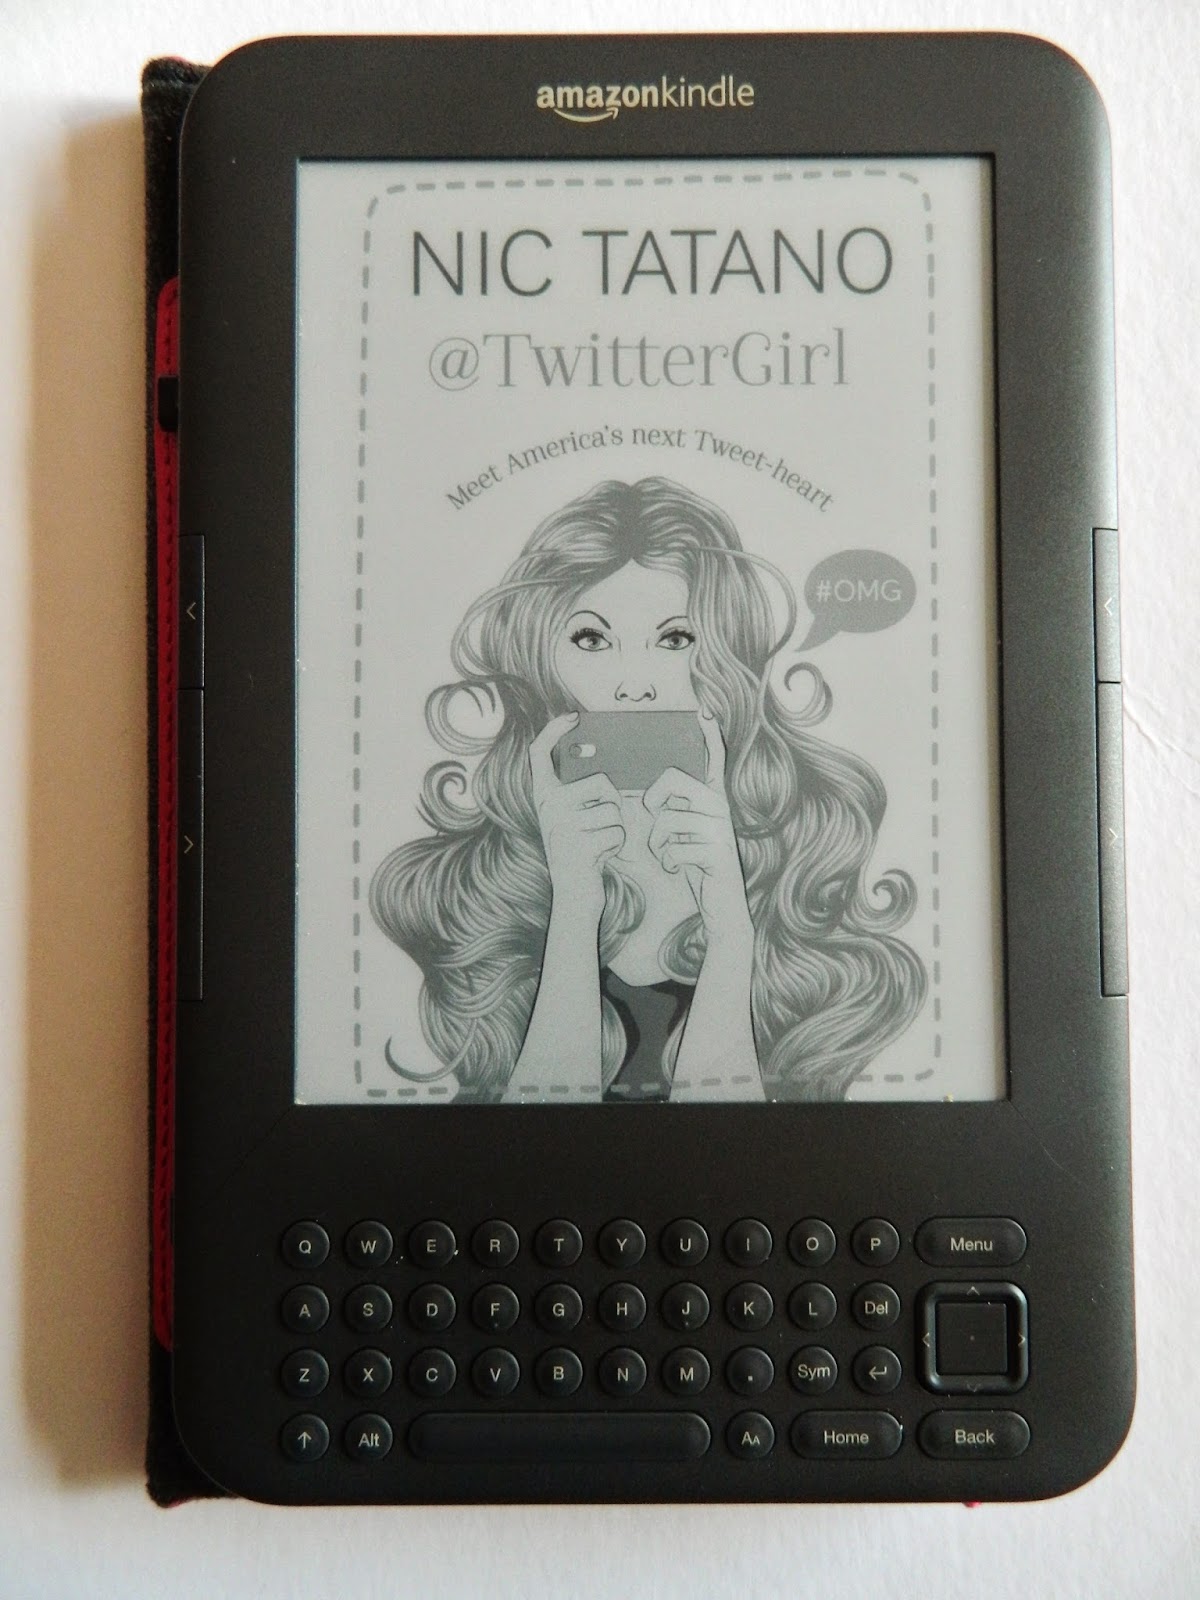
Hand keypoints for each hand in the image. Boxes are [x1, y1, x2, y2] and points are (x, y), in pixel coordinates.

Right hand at [529, 713, 624, 918]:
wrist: (575, 897)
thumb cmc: (583, 853)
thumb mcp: (574, 819)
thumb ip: (580, 794)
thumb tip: (606, 767)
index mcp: (543, 797)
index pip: (539, 753)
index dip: (554, 731)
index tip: (572, 717)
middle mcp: (547, 807)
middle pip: (600, 782)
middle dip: (614, 803)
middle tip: (602, 825)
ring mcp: (561, 826)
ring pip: (613, 810)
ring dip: (617, 828)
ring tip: (600, 843)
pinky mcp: (578, 845)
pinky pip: (617, 831)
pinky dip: (618, 846)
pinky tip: (602, 856)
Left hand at [643, 711, 752, 948]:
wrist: (720, 906)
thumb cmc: (694, 866)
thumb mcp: (680, 835)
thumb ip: (666, 813)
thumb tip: (639, 797)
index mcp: (712, 798)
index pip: (712, 759)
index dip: (708, 735)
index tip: (703, 711)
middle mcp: (720, 807)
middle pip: (673, 780)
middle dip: (653, 800)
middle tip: (654, 818)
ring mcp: (721, 828)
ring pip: (667, 819)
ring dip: (657, 843)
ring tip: (670, 855)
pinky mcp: (718, 851)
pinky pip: (674, 847)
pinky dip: (668, 862)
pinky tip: (678, 869)